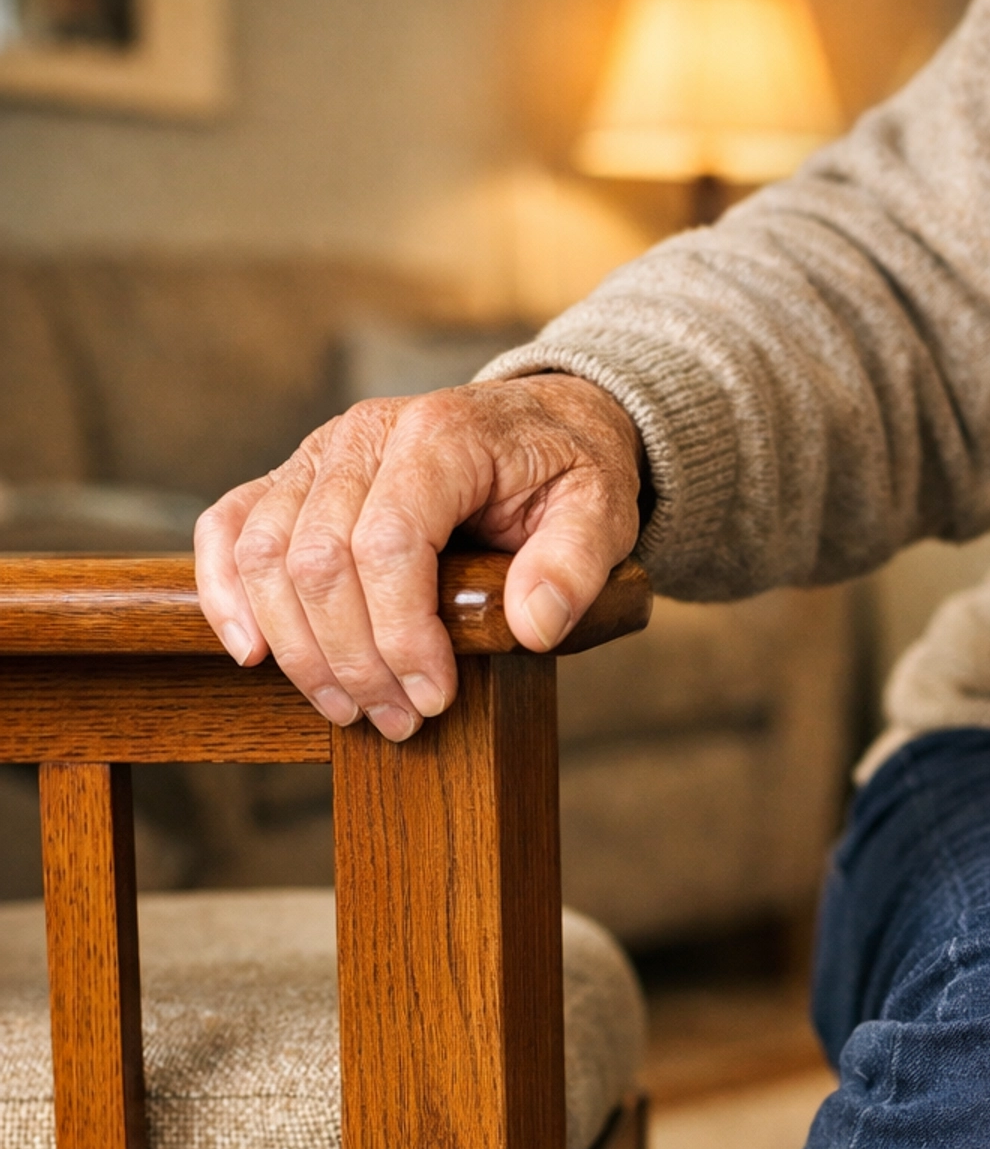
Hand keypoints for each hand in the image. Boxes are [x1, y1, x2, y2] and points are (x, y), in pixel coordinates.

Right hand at [193, 374, 643, 739]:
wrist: (539, 427)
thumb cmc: (564, 473)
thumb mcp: (602, 510)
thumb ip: (575, 564)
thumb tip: (534, 627)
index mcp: (441, 436)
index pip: (388, 542)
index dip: (401, 635)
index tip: (434, 698)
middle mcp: (365, 434)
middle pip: (319, 559)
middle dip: (354, 659)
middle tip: (398, 722)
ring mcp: (319, 453)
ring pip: (265, 554)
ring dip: (299, 649)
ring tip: (351, 709)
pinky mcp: (292, 479)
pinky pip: (228, 527)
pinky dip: (227, 592)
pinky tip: (252, 653)